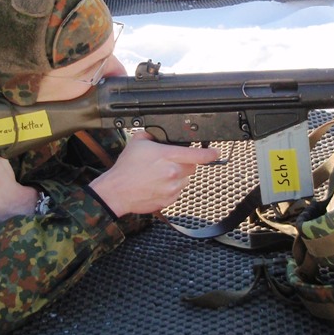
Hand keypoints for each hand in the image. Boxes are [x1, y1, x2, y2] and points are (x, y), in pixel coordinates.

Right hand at [88, 130, 219, 215]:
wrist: (117, 192)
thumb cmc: (125, 169)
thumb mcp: (137, 143)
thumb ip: (152, 135)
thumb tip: (158, 134)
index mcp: (167, 156)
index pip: (197, 154)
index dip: (209, 153)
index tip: (216, 153)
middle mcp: (173, 172)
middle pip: (191, 166)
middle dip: (184, 163)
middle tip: (167, 163)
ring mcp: (172, 188)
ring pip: (184, 179)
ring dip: (177, 176)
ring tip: (158, 176)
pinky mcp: (169, 200)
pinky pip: (177, 192)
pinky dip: (171, 188)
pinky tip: (156, 185)